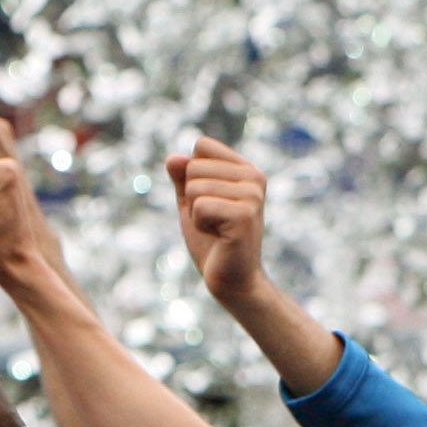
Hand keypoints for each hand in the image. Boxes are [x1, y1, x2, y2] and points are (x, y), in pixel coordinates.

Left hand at [165, 136, 266, 303]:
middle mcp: (254, 177)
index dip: (192, 175)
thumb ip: (182, 178)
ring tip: (217, 230)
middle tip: (213, 220)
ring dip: (196, 214)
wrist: (232, 280)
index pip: (202, 146)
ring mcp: (252, 196)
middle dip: (192, 198)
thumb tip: (173, 157)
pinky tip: (219, 237)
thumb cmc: (212, 241)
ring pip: (194, 188)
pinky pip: (199, 207)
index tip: (211, 201)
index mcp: (246, 169)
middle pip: (193, 166)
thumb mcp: (192, 203)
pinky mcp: (245, 216)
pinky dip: (199, 226)